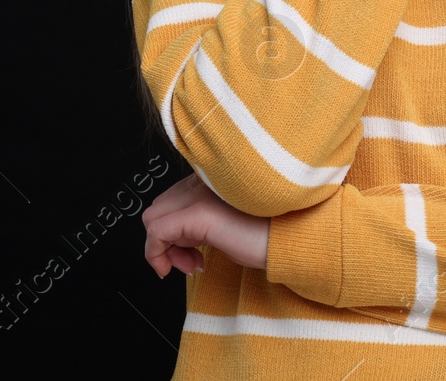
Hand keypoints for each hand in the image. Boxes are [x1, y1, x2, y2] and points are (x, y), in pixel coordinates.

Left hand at [142, 173, 269, 274]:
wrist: (293, 238)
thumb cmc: (271, 234)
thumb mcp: (229, 225)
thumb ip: (204, 223)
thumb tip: (180, 241)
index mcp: (211, 179)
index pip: (172, 201)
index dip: (174, 232)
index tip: (191, 254)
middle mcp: (202, 181)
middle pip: (159, 209)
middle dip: (167, 242)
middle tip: (191, 261)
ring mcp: (199, 194)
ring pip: (153, 219)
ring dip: (165, 249)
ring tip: (192, 264)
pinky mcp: (198, 213)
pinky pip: (156, 233)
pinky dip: (158, 254)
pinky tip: (185, 266)